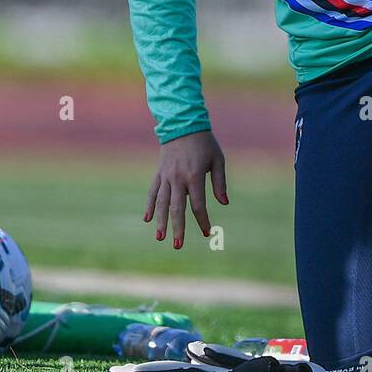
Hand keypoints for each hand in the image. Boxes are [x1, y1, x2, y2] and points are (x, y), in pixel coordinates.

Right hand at [145, 130, 227, 249]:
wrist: (183, 125)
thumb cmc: (205, 143)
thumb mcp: (218, 160)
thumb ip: (219, 183)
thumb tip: (224, 203)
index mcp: (194, 176)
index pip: (198, 205)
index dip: (203, 220)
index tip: (207, 233)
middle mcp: (177, 179)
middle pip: (177, 208)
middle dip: (178, 228)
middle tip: (178, 245)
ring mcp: (166, 176)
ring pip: (161, 203)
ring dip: (160, 221)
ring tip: (160, 238)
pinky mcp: (158, 173)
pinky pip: (152, 192)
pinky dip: (149, 205)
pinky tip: (147, 219)